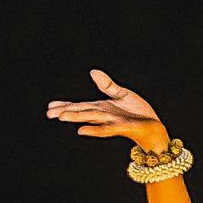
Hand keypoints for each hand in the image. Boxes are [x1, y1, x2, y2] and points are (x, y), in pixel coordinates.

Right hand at [45, 70, 170, 152]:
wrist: (154, 126)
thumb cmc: (137, 112)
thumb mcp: (122, 94)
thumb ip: (107, 85)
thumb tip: (92, 71)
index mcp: (101, 108)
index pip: (80, 106)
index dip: (66, 105)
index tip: (50, 107)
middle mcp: (104, 115)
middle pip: (82, 112)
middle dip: (66, 112)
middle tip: (49, 113)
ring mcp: (112, 122)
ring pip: (91, 118)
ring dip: (77, 118)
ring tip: (61, 117)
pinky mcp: (123, 128)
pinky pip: (107, 129)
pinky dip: (94, 130)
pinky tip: (81, 131)